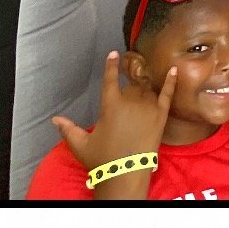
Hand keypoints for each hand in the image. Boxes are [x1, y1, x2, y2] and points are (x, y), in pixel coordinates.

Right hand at [50, 51, 181, 170]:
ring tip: (144, 80)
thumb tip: (55, 119)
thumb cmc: (102, 159)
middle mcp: (130, 103)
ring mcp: (148, 108)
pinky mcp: (161, 116)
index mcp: (110, 106)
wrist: (126, 174)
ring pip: (147, 89)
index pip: (110, 80)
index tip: (114, 53)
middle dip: (130, 82)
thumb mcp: (80, 144)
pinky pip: (167, 95)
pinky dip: (170, 82)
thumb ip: (68, 129)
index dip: (111, 66)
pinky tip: (174, 70)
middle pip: (131, 85)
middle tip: (131, 77)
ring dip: (144, 86)